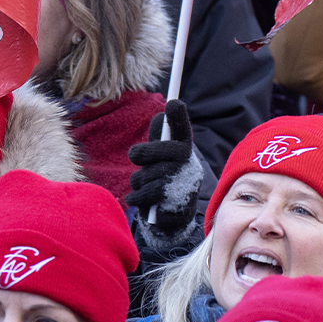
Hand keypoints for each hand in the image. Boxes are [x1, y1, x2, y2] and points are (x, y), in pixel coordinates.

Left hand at [127, 100, 203, 234]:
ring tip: (142, 187)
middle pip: (158, 152)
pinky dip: (137, 199)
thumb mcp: (160, 160)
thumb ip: (158, 141)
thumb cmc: (163, 182)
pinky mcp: (176, 207)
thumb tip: (159, 117)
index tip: (173, 103)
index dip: (178, 118)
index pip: (183, 132)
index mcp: (184, 152)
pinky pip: (145, 197)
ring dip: (137, 182)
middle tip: (134, 157)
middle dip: (141, 154)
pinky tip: (143, 201)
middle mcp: (188, 167)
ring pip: (147, 177)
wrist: (172, 218)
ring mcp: (185, 187)